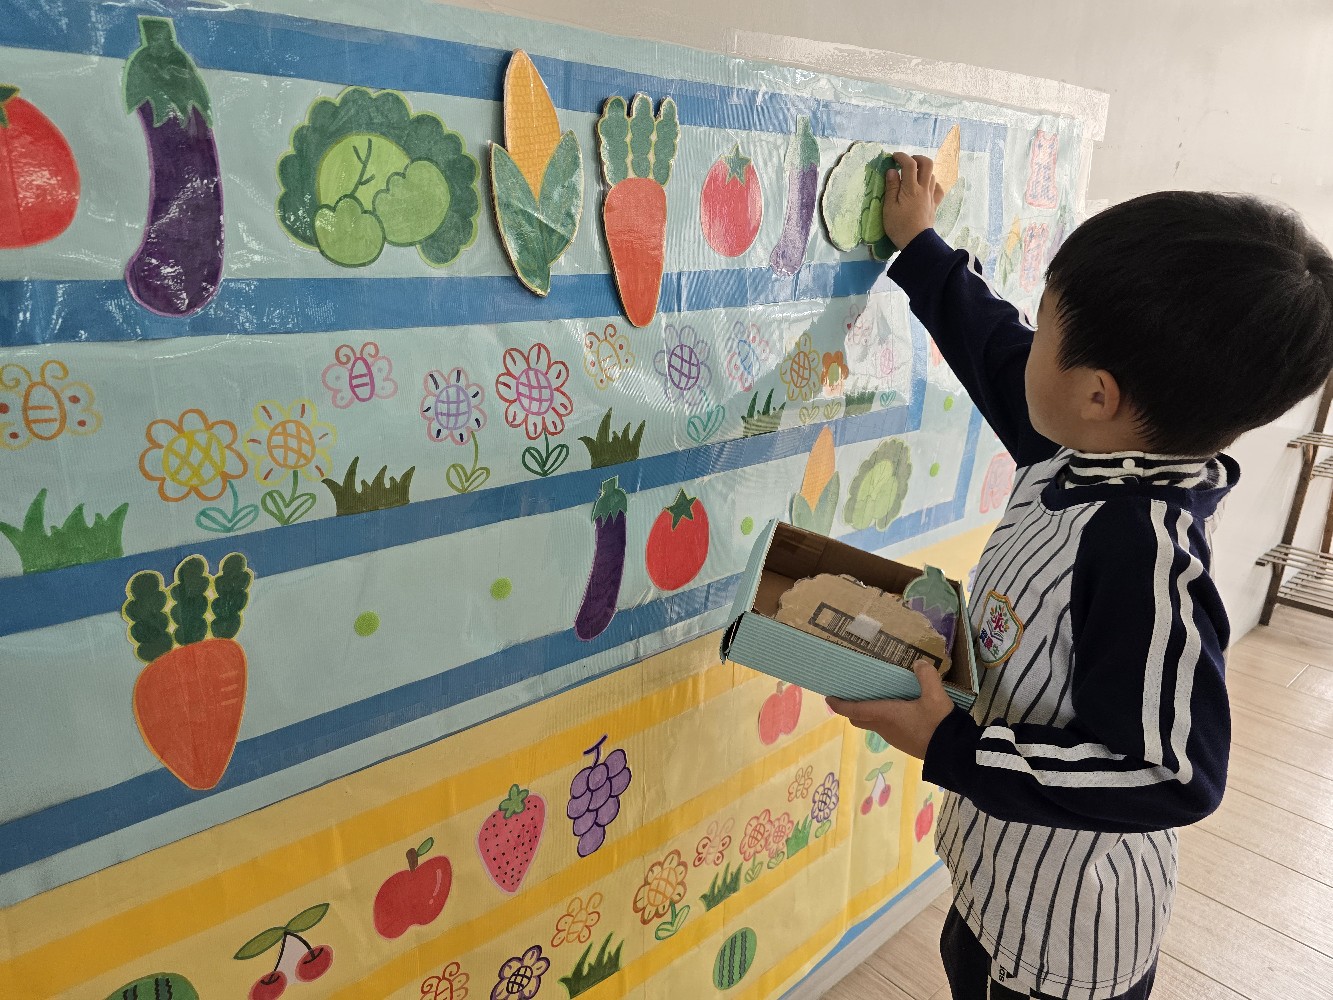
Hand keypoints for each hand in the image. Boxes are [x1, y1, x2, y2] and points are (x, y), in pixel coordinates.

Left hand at [826, 659, 954, 759]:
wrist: (953, 755)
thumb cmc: (937, 724)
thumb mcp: (935, 696)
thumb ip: (926, 677)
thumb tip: (919, 663)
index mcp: (885, 715)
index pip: (854, 710)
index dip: (840, 705)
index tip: (829, 698)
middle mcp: (884, 728)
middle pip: (860, 719)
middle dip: (852, 709)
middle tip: (852, 694)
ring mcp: (894, 738)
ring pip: (874, 724)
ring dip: (870, 713)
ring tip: (877, 697)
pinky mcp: (904, 743)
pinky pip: (887, 729)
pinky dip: (884, 719)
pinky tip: (899, 709)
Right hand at [883, 152, 944, 250]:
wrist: (917, 243)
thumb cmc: (899, 226)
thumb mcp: (889, 207)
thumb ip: (891, 187)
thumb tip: (892, 170)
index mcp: (911, 188)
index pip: (909, 164)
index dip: (902, 156)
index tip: (893, 157)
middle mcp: (924, 189)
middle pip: (927, 163)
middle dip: (917, 158)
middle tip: (907, 162)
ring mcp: (931, 196)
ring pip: (932, 175)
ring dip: (923, 171)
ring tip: (913, 176)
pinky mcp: (935, 204)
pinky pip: (938, 188)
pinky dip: (932, 183)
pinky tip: (926, 187)